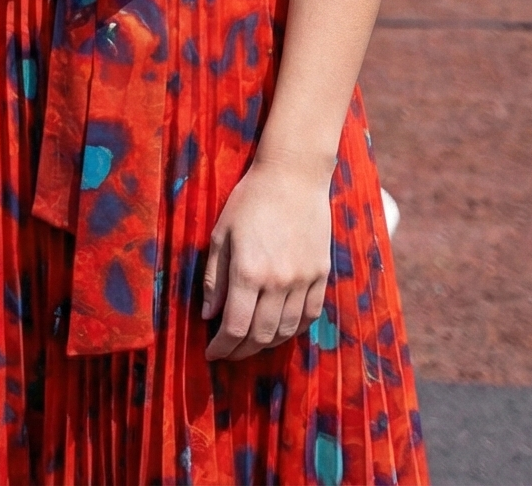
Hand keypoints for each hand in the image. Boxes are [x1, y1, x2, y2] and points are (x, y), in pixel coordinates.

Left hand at [199, 156, 331, 360]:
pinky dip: (294, 330)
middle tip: (228, 353)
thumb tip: (209, 315)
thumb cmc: (250, 200)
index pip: (234, 326)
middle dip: (241, 350)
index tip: (211, 354)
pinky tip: (281, 330)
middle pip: (260, 335)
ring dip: (266, 343)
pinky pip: (311, 316)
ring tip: (250, 343)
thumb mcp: (221, 234)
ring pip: (287, 330)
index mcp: (248, 271)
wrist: (294, 177)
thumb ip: (214, 278)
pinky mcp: (322, 275)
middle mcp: (278, 281)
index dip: (222, 347)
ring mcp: (304, 280)